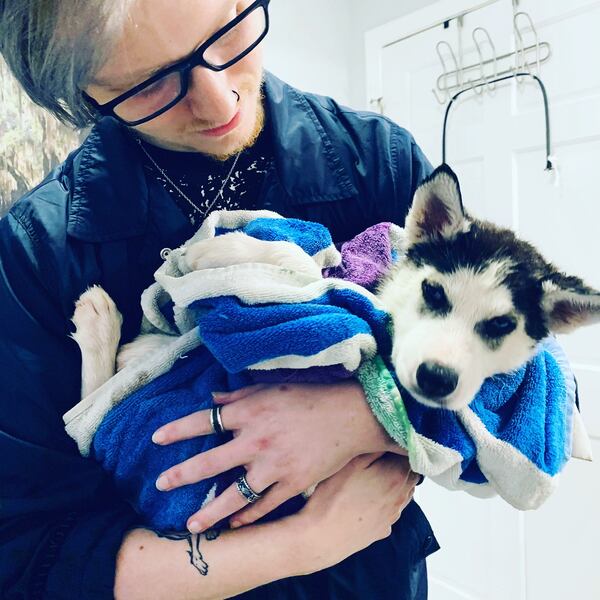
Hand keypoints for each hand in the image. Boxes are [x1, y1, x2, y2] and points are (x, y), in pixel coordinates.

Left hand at [152, 381, 404, 532]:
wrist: (351, 414)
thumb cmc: (310, 395)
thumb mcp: (272, 387)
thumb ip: (239, 393)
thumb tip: (212, 396)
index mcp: (250, 412)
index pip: (204, 422)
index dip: (178, 430)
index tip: (157, 438)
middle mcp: (256, 440)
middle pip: (210, 462)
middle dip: (181, 475)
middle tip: (160, 484)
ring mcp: (273, 466)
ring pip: (234, 495)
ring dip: (209, 511)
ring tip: (191, 524)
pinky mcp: (292, 483)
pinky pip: (264, 505)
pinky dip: (248, 516)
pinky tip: (234, 524)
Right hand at [292, 452, 417, 572]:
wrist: (321, 537)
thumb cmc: (333, 496)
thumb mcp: (350, 463)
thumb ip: (374, 449)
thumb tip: (390, 439)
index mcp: (395, 477)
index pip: (410, 456)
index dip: (399, 447)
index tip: (387, 443)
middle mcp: (400, 497)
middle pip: (410, 475)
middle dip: (400, 464)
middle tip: (381, 458)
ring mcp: (392, 516)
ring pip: (403, 494)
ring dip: (395, 484)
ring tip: (375, 478)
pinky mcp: (382, 530)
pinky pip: (391, 511)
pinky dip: (386, 503)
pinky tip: (368, 500)